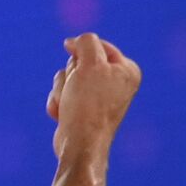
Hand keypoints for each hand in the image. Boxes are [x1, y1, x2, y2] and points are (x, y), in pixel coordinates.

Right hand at [46, 33, 140, 159]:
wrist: (80, 142)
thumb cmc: (88, 104)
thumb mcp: (90, 64)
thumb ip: (86, 42)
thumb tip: (72, 42)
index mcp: (127, 70)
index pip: (97, 44)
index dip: (80, 50)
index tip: (73, 57)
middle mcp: (116, 82)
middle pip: (79, 61)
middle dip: (70, 74)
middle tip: (76, 88)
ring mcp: (98, 96)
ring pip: (66, 77)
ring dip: (60, 89)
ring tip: (68, 104)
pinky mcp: (82, 108)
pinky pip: (62, 93)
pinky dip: (58, 102)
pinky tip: (63, 114)